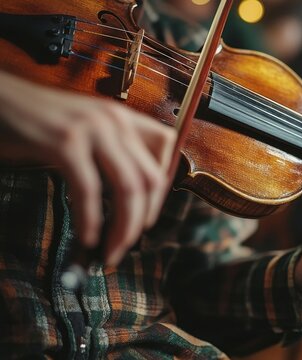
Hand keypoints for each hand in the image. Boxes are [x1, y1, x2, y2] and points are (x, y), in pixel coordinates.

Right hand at [0, 72, 175, 265]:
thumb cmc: (34, 120)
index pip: (166, 146)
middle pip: (150, 177)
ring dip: (123, 228)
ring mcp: (91, 129)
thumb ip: (110, 152)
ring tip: (111, 250)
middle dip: (142, 220)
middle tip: (127, 245)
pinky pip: (89, 190)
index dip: (162, 184)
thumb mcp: (84, 130)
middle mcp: (113, 119)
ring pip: (128, 187)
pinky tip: (87, 237)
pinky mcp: (65, 142)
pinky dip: (91, 220)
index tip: (147, 215)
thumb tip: (127, 198)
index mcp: (121, 115)